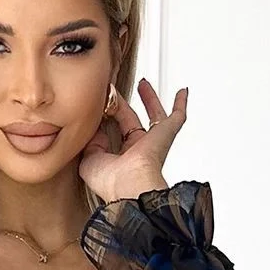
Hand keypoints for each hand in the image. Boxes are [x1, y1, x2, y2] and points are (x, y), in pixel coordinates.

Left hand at [78, 78, 187, 202]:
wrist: (129, 185)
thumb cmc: (111, 182)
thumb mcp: (88, 161)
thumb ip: (90, 142)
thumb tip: (96, 124)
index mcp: (120, 159)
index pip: (113, 134)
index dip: (105, 119)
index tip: (96, 106)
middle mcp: (137, 150)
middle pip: (131, 121)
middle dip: (122, 106)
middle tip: (114, 93)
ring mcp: (152, 142)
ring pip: (153, 116)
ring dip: (148, 99)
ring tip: (143, 84)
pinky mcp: (166, 134)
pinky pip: (178, 117)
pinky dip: (181, 104)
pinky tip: (182, 93)